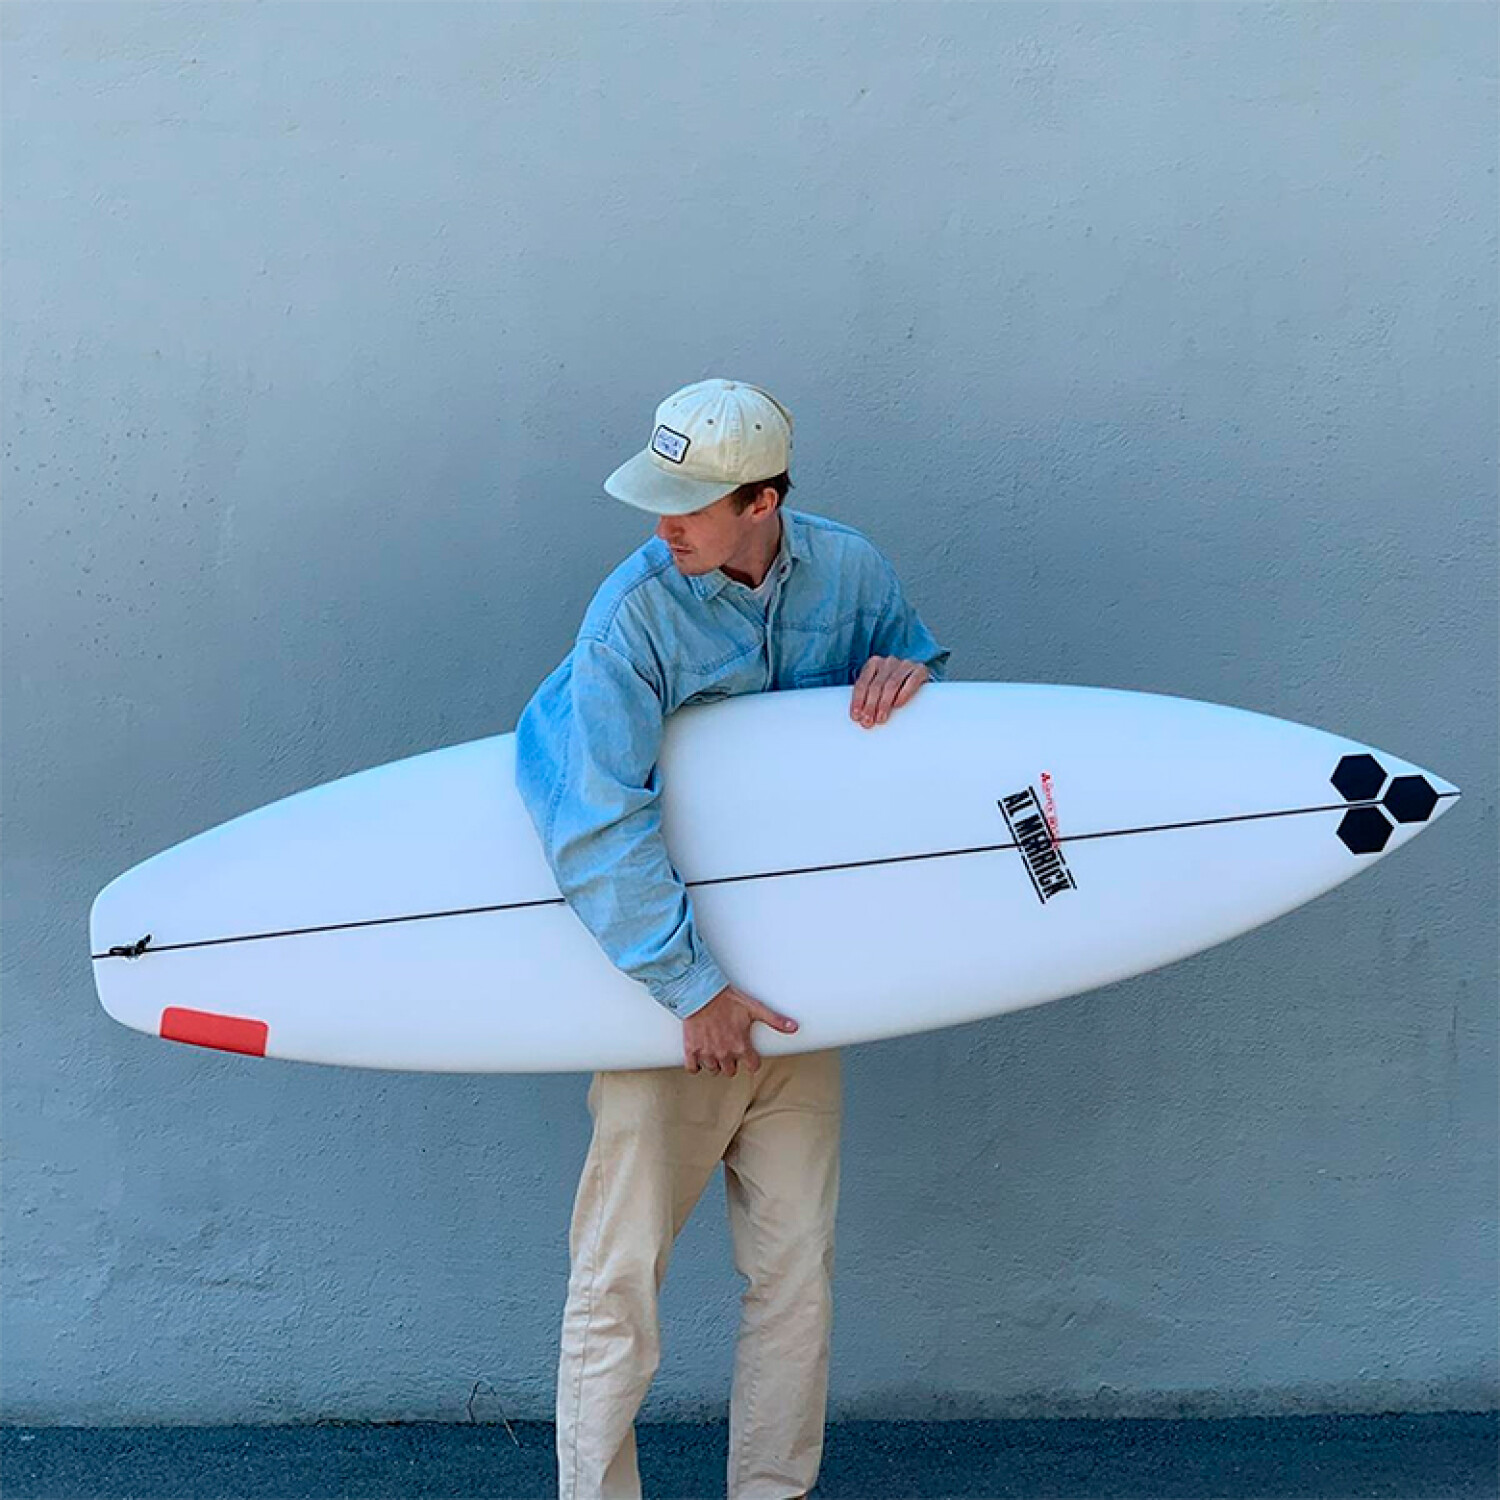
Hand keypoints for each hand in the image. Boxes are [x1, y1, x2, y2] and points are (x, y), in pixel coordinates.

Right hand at [682, 985, 798, 1075]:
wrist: (701, 992)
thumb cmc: (728, 999)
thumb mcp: (755, 1008)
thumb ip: (775, 1020)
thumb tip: (794, 1027)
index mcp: (741, 1046)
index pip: (752, 1067)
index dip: (752, 1061)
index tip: (749, 1055)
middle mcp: (725, 1054)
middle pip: (731, 1072)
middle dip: (732, 1063)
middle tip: (730, 1049)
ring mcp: (707, 1053)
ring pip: (714, 1070)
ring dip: (715, 1063)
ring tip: (716, 1049)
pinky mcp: (691, 1050)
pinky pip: (693, 1068)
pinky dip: (696, 1064)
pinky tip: (699, 1056)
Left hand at [850, 656, 930, 727]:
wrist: (918, 677)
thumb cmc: (894, 687)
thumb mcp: (878, 688)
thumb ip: (868, 697)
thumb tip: (859, 716)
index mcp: (873, 663)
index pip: (862, 683)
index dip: (858, 700)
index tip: (856, 716)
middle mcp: (888, 661)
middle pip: (876, 685)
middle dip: (870, 705)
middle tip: (868, 721)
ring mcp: (905, 664)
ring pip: (892, 684)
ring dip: (884, 703)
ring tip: (881, 718)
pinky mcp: (920, 669)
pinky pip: (911, 681)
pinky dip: (903, 694)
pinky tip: (897, 705)